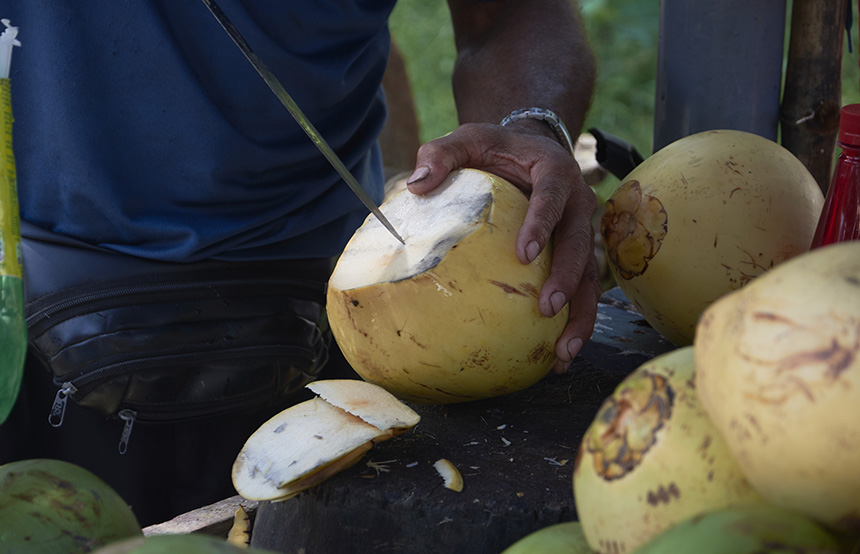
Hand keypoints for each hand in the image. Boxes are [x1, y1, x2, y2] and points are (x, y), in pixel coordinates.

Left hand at [405, 122, 600, 372]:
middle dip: (567, 278)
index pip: (552, 197)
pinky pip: (582, 289)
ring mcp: (580, 231)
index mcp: (554, 171)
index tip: (525, 254)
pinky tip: (558, 356)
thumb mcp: (468, 139)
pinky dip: (575, 321)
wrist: (530, 150)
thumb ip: (441, 154)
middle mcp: (577, 203)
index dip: (542, 223)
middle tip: (547, 308)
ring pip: (589, 274)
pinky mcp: (576, 254)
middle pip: (578, 243)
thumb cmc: (495, 148)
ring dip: (581, 313)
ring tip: (564, 352)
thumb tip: (415, 185)